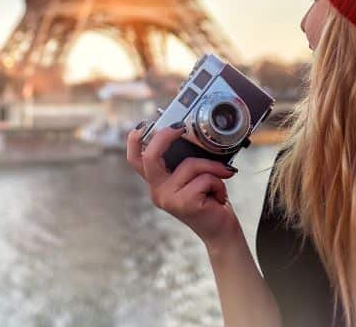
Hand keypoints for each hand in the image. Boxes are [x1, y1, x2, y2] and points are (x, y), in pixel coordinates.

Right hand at [126, 122, 242, 249]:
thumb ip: (186, 160)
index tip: (146, 124)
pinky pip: (205, 178)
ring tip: (220, 179)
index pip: (135, 159)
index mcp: (157, 182)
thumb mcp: (193, 176)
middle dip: (165, 136)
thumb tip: (192, 134)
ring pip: (190, 164)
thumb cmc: (209, 198)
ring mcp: (168, 199)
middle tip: (181, 127)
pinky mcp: (184, 204)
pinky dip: (219, 182)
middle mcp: (157, 191)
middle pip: (150, 156)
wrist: (221, 231)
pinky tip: (219, 197)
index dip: (134, 139)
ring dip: (213, 167)